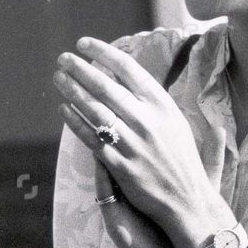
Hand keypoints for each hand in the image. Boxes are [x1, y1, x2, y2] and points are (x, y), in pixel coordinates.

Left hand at [54, 39, 229, 247]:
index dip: (103, 53)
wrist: (189, 203)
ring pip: (95, 110)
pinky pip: (92, 138)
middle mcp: (149, 122)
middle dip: (81, 69)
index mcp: (164, 107)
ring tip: (59, 78)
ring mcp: (133, 144)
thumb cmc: (185, 163)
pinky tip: (63, 110)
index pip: (129, 69)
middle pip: (107, 86)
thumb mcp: (182, 126)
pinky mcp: (121, 165)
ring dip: (73, 91)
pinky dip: (75, 121)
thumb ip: (161, 102)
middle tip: (63, 58)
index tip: (84, 45)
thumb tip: (143, 79)